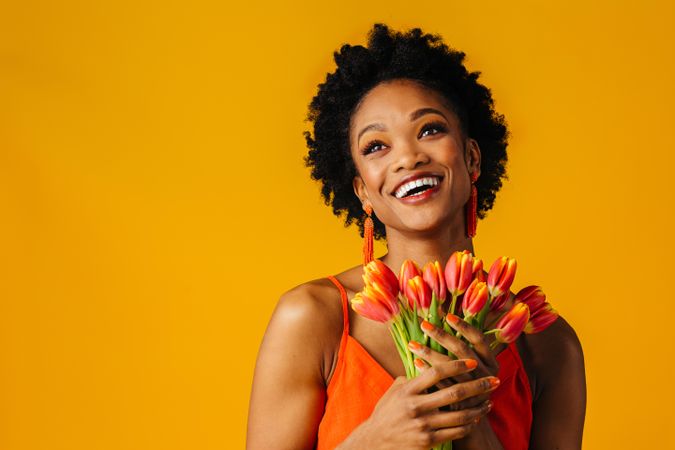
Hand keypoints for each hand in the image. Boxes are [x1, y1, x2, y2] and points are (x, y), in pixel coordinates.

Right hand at [341, 359, 498, 449]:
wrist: (376, 440)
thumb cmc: (387, 411)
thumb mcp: (395, 390)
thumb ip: (413, 377)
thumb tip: (427, 359)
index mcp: (408, 390)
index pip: (436, 372)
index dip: (456, 365)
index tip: (471, 360)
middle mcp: (416, 407)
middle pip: (454, 393)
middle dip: (477, 386)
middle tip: (493, 380)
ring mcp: (423, 425)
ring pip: (459, 415)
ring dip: (478, 408)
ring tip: (489, 401)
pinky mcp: (428, 441)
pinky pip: (455, 432)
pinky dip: (469, 425)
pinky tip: (476, 418)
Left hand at [410, 315, 499, 410]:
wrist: (469, 418)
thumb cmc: (466, 383)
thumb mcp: (472, 366)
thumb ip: (461, 349)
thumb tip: (444, 319)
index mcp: (492, 361)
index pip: (479, 339)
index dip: (464, 326)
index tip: (447, 316)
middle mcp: (487, 374)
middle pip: (462, 350)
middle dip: (441, 335)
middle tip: (423, 325)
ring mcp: (476, 390)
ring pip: (450, 367)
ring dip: (430, 353)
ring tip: (413, 344)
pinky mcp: (463, 402)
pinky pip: (443, 384)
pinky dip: (429, 373)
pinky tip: (416, 363)